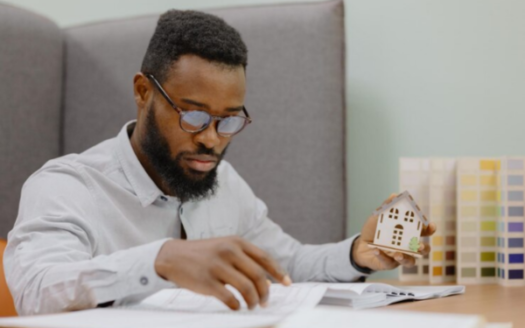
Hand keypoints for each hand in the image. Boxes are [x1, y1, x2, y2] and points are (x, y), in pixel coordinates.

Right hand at [154, 236, 291, 309]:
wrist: (172, 256)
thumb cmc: (204, 254)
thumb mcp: (225, 247)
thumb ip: (245, 259)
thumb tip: (267, 281)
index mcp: (236, 242)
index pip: (265, 258)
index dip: (279, 272)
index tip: (287, 284)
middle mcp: (229, 252)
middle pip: (258, 275)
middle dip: (266, 292)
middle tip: (265, 302)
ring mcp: (217, 266)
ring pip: (246, 288)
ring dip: (253, 300)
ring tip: (251, 306)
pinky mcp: (206, 281)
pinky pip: (229, 298)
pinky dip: (236, 305)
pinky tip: (236, 307)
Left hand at [352, 193, 436, 270]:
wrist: (360, 244)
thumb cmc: (374, 230)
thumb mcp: (378, 216)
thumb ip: (386, 207)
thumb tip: (394, 195)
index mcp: (409, 233)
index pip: (424, 231)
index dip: (430, 229)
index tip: (431, 226)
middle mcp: (408, 246)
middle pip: (423, 250)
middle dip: (424, 248)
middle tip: (419, 245)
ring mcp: (400, 256)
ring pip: (410, 262)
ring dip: (406, 258)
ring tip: (398, 254)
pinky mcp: (388, 264)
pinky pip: (389, 263)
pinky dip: (383, 257)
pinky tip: (376, 250)